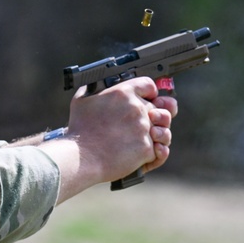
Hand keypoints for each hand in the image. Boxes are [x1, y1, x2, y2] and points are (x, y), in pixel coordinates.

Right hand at [39, 77, 176, 202]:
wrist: (81, 158)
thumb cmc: (79, 130)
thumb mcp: (82, 100)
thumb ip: (94, 89)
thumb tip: (100, 87)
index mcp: (123, 93)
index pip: (149, 85)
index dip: (150, 93)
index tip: (150, 98)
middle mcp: (137, 109)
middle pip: (160, 108)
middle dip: (156, 116)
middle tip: (149, 123)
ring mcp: (143, 129)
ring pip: (164, 130)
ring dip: (160, 135)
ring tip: (151, 139)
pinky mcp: (146, 149)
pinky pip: (160, 151)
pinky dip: (156, 154)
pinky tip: (150, 154)